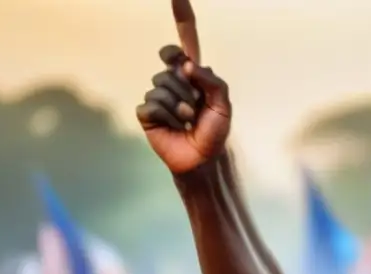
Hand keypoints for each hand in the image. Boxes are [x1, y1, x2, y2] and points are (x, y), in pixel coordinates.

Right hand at [137, 0, 229, 174]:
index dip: (182, 17)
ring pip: (162, 86)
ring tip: (188, 122)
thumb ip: (212, 80)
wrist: (202, 160)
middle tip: (196, 109)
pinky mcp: (147, 113)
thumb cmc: (214, 133)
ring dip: (180, 107)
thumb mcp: (223, 105)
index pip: (186, 40)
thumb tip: (187, 65)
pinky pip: (152, 104)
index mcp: (193, 75)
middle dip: (187, 87)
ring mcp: (158, 94)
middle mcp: (174, 80)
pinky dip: (167, 117)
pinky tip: (174, 127)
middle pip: (172, 66)